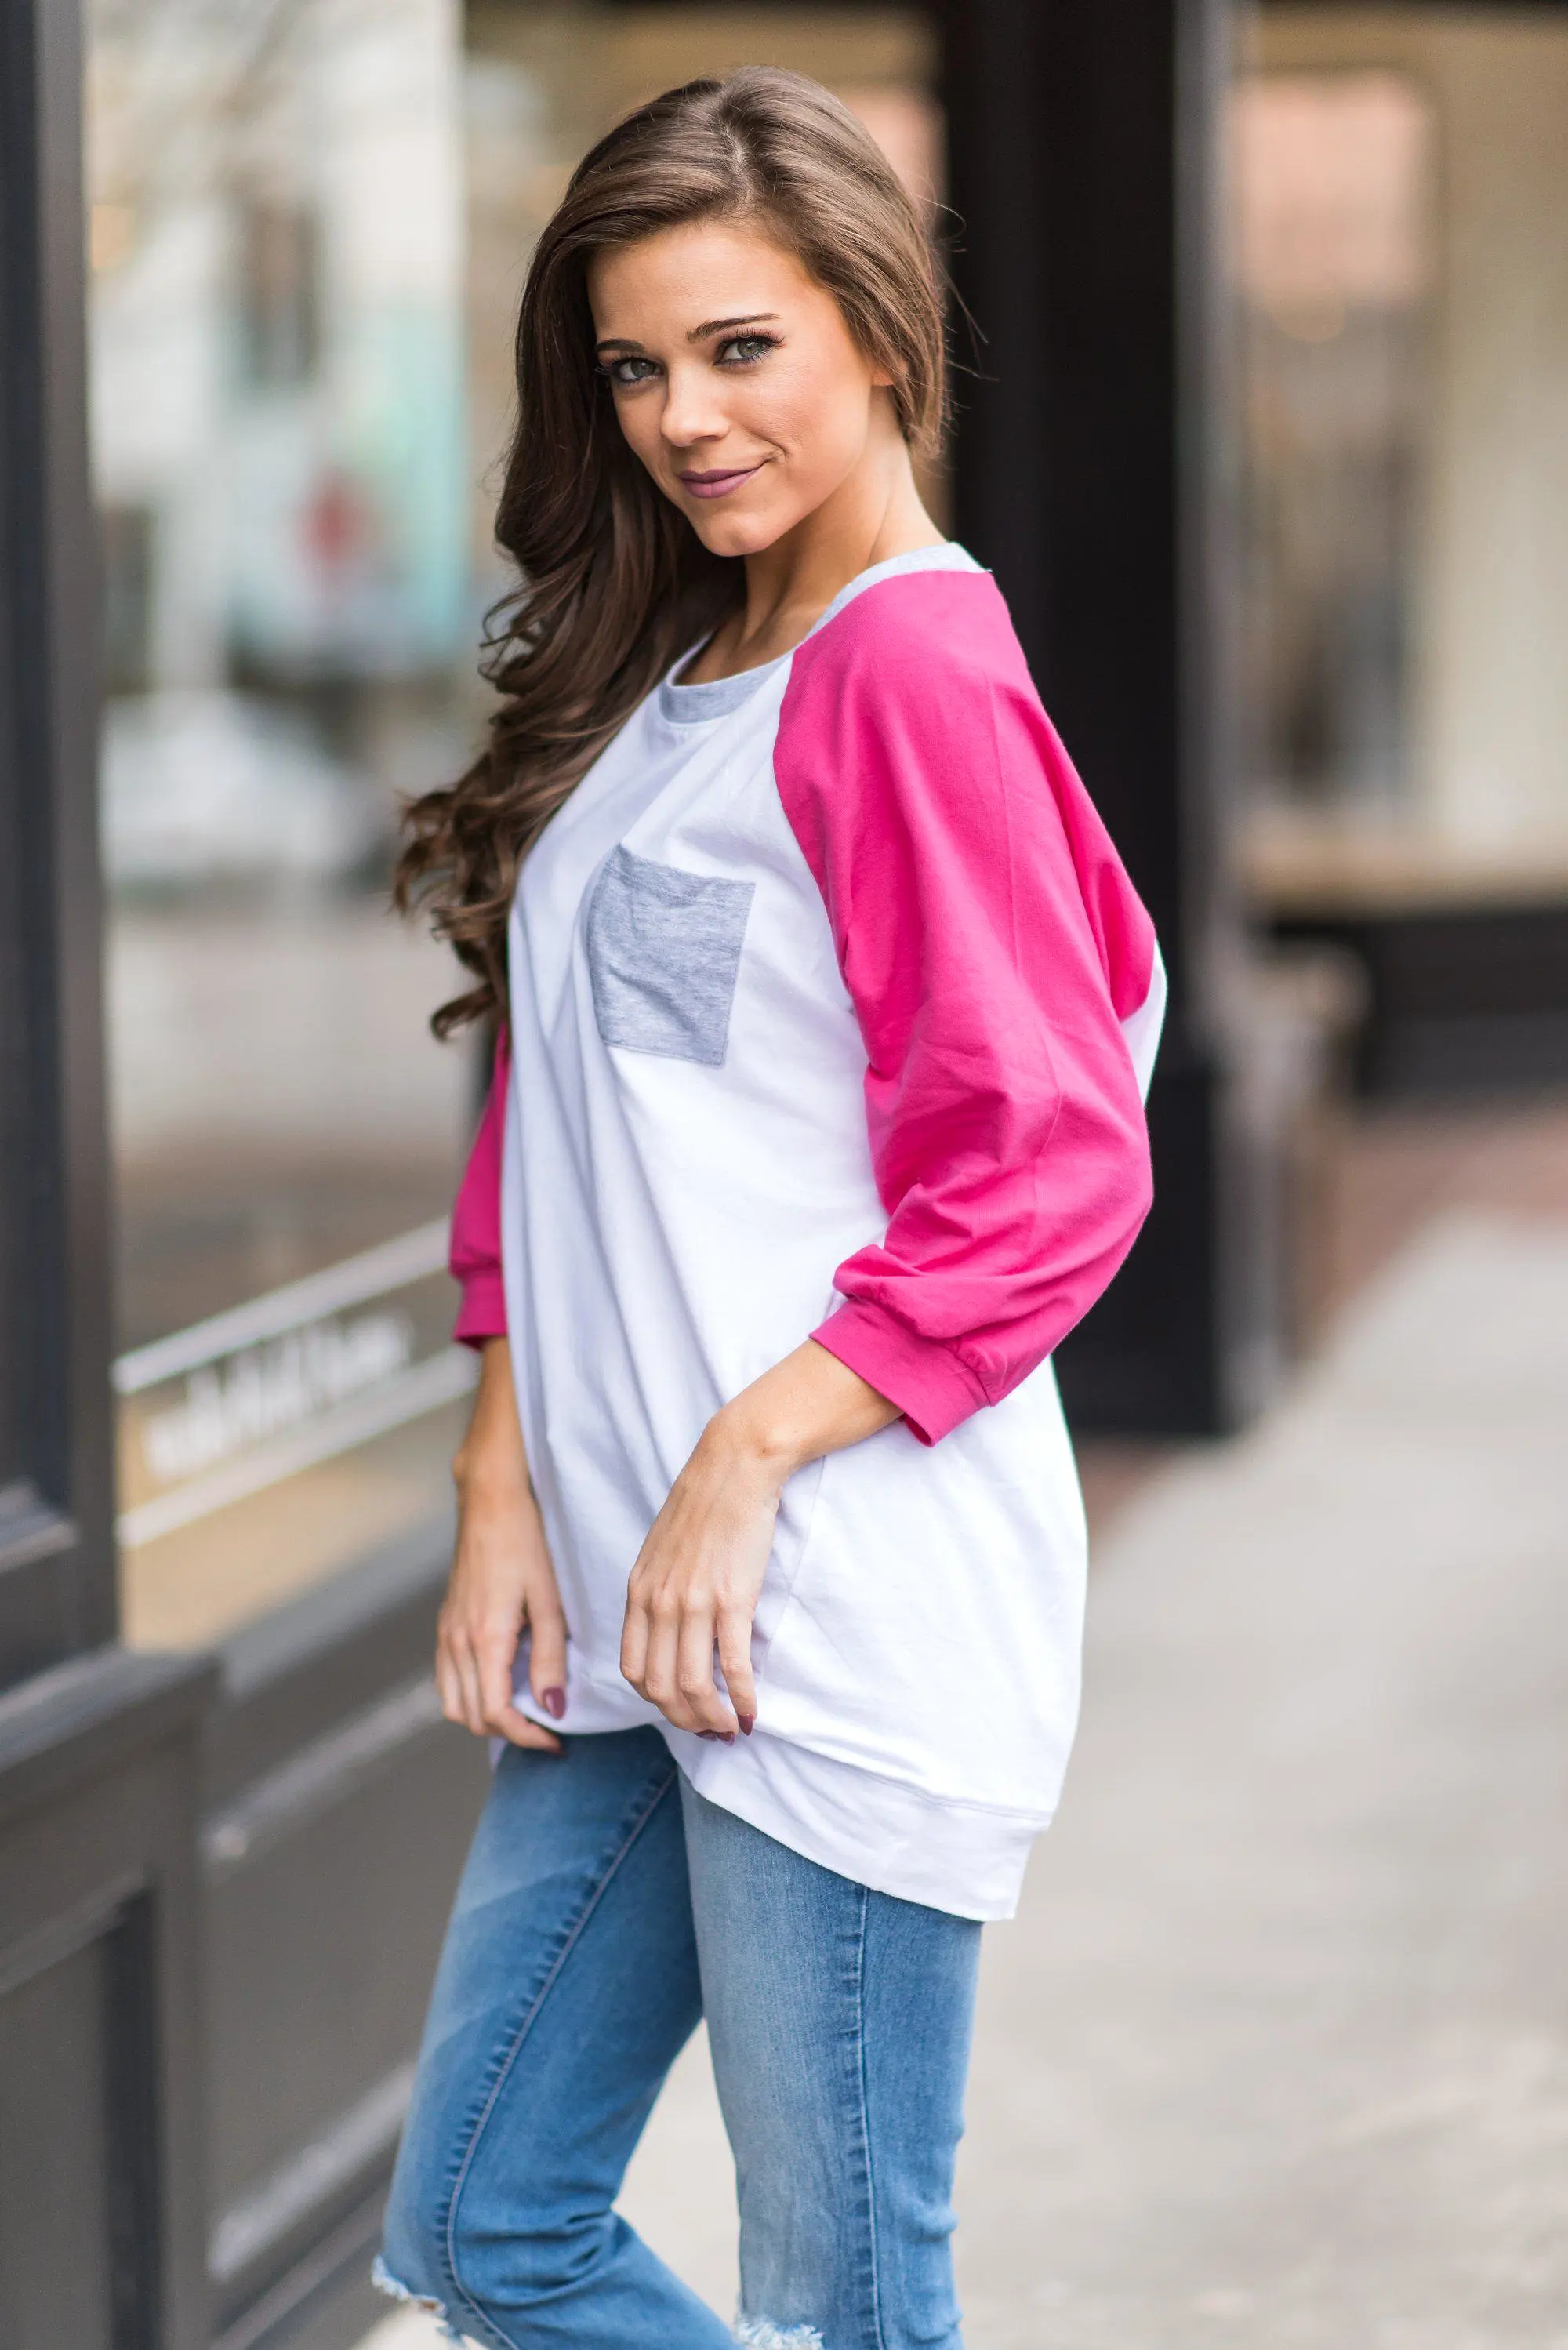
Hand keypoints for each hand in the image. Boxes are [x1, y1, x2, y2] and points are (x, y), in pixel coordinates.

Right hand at [437, 1339, 566, 1749]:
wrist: (490, 1502)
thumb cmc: (526, 1544)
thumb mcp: (549, 1602)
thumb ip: (549, 1659)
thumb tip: (553, 1709)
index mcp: (484, 1639)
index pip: (496, 1714)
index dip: (527, 1737)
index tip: (557, 1741)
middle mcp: (456, 1642)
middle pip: (471, 1716)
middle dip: (508, 1732)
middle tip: (547, 1729)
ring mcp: (445, 1633)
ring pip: (453, 1703)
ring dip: (486, 1717)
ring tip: (525, 1711)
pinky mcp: (444, 1624)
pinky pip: (447, 1679)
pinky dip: (470, 1695)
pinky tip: (501, 1683)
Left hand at [620, 1340, 899, 1737]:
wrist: (734, 1465)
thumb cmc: (705, 1503)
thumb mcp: (663, 1549)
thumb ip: (660, 1589)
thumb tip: (671, 1630)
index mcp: (639, 1590)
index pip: (632, 1668)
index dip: (655, 1701)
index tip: (680, 1709)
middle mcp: (659, 1602)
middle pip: (659, 1688)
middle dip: (684, 1720)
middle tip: (710, 1731)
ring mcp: (693, 1602)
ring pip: (691, 1686)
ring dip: (712, 1719)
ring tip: (732, 1729)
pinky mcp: (731, 1599)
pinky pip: (731, 1666)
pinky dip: (741, 1699)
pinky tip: (753, 1712)